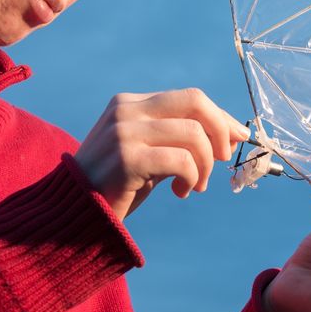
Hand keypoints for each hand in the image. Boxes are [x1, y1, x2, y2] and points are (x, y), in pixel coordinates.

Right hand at [74, 88, 249, 219]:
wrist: (72, 213)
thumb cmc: (115, 186)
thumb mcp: (148, 153)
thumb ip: (180, 140)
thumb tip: (231, 134)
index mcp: (130, 103)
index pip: (190, 98)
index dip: (220, 117)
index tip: (238, 137)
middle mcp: (127, 110)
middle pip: (196, 103)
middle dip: (221, 131)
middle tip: (223, 159)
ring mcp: (125, 131)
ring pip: (194, 135)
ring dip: (206, 165)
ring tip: (196, 185)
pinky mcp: (127, 157)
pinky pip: (182, 161)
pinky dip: (192, 178)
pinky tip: (181, 192)